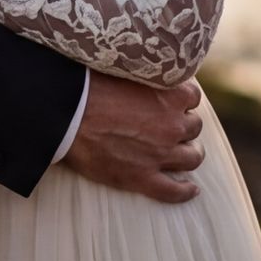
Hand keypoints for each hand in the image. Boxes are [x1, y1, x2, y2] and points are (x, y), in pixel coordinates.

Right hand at [60, 73, 203, 203]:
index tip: (173, 102)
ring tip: (184, 154)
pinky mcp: (142, 178)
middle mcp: (172, 125)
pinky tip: (191, 189)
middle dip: (185, 126)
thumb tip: (147, 70)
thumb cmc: (89, 86)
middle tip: (172, 126)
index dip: (183, 100)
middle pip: (194, 127)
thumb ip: (145, 74)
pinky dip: (185, 191)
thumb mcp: (125, 70)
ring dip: (189, 154)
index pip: (193, 97)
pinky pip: (173, 191)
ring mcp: (159, 154)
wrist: (66, 114)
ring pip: (192, 158)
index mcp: (170, 96)